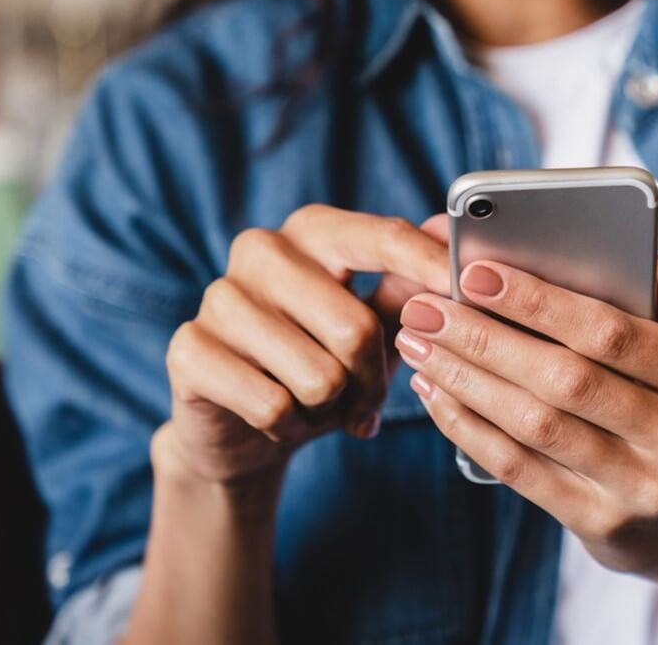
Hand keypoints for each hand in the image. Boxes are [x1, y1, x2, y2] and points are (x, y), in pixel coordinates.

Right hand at [158, 207, 448, 487]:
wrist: (242, 427)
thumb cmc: (321, 363)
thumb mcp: (375, 326)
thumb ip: (411, 286)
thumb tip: (451, 237)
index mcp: (314, 230)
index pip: (383, 238)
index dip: (430, 268)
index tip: (469, 290)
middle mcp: (262, 249)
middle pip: (356, 327)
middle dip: (372, 381)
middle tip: (365, 400)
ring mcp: (219, 296)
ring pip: (318, 375)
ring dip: (330, 408)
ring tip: (317, 404)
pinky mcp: (189, 349)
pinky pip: (272, 405)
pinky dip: (290, 426)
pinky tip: (279, 418)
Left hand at [394, 256, 657, 583]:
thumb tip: (655, 268)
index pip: (615, 334)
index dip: (541, 302)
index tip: (476, 273)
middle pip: (566, 380)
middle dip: (486, 338)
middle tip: (426, 308)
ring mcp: (641, 489)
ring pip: (536, 426)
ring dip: (466, 380)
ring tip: (419, 344)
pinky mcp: (600, 524)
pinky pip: (520, 469)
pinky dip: (469, 427)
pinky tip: (436, 393)